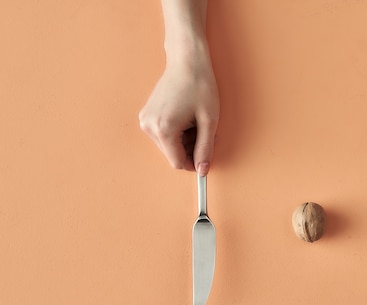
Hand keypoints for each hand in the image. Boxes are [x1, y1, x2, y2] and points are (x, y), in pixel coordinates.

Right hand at [139, 49, 218, 175]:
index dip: (195, 163)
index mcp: (163, 129)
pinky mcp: (146, 115)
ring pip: (169, 146)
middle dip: (191, 148)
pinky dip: (177, 132)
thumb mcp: (209, 121)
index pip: (178, 162)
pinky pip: (164, 135)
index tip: (207, 155)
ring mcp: (145, 120)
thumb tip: (203, 169)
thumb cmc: (199, 86)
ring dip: (185, 140)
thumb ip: (205, 148)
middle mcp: (149, 126)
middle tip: (206, 131)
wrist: (186, 61)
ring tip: (196, 121)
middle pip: (173, 154)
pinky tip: (186, 117)